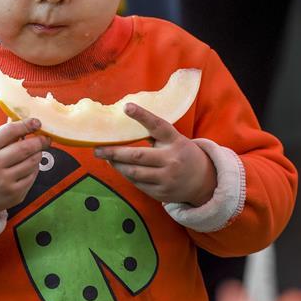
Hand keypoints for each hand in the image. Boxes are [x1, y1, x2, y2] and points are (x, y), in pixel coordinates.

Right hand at [0, 118, 48, 220]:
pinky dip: (34, 169)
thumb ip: (4, 136)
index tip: (36, 122)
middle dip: (40, 141)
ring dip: (37, 155)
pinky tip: (28, 167)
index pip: (9, 131)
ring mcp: (5, 182)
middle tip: (45, 139)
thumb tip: (26, 120)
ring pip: (33, 162)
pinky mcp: (15, 194)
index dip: (26, 124)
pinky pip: (33, 176)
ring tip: (34, 153)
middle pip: (25, 148)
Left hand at [94, 103, 215, 205]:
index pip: (158, 126)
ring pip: (134, 172)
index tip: (127, 107)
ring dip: (117, 165)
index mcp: (175, 141)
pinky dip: (127, 175)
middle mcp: (172, 159)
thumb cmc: (181, 154)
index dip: (142, 116)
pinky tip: (121, 169)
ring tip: (106, 158)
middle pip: (137, 156)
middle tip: (97, 149)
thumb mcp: (174, 140)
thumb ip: (155, 134)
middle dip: (114, 153)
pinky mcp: (162, 193)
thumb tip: (124, 122)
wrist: (203, 181)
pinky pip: (138, 184)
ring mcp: (167, 178)